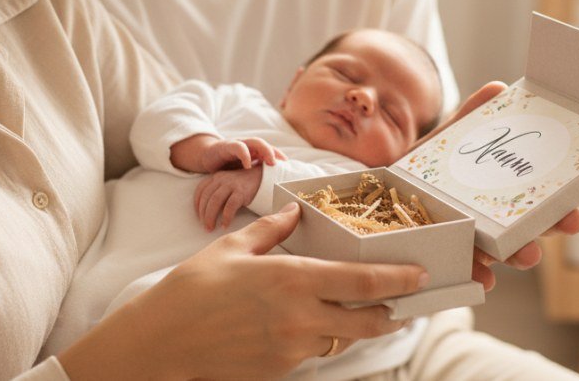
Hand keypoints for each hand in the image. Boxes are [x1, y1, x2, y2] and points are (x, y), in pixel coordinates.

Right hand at [57, 203, 427, 380]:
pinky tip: (306, 325)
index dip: (398, 280)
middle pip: (367, 321)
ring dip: (351, 327)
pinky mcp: (280, 368)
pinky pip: (313, 353)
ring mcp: (291, 347)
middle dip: (390, 313)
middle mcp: (299, 316)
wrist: (159, 343)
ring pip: (341, 339)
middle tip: (400, 304)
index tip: (419, 276)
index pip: (362, 281)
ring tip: (354, 311)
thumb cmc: (191, 289)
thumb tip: (293, 213)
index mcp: (292, 277)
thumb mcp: (232, 248)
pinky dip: (319, 339)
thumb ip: (270, 230)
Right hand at [170, 134, 286, 173]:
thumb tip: (272, 190)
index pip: (270, 150)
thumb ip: (255, 177)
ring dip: (264, 151)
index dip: (279, 156)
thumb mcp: (244, 173)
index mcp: (253, 151)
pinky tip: (247, 165)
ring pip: (255, 142)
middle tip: (281, 163)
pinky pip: (237, 147)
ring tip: (270, 163)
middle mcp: (248, 145)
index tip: (290, 166)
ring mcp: (238, 143)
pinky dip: (244, 155)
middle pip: (265, 144)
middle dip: (273, 152)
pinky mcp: (226, 146)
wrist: (207, 157)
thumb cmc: (228, 167)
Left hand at [193, 166, 263, 229]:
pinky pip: (230, 206)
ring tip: (211, 228)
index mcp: (216, 176)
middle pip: (206, 198)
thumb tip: (205, 210)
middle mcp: (222, 179)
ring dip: (210, 217)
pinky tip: (225, 225)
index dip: (197, 205)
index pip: (200, 190)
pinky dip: (226, 217)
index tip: (198, 216)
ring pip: (215, 202)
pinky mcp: (241, 192)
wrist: (263, 177)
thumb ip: (217, 191)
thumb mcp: (227, 183)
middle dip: (203, 214)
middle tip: (204, 226)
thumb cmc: (244, 185)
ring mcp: (231, 184)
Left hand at [414, 81, 578, 290]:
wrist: (378, 191)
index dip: (561, 211)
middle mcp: (490, 225)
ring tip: (528, 256)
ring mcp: (468, 244)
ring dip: (517, 257)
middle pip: (526, 233)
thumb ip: (472, 118)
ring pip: (499, 255)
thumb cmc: (425, 167)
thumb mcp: (448, 139)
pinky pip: (461, 271)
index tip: (576, 215)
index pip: (538, 207)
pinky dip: (474, 276)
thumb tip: (498, 89)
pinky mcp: (442, 257)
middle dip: (547, 232)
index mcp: (501, 197)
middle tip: (564, 227)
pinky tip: (483, 279)